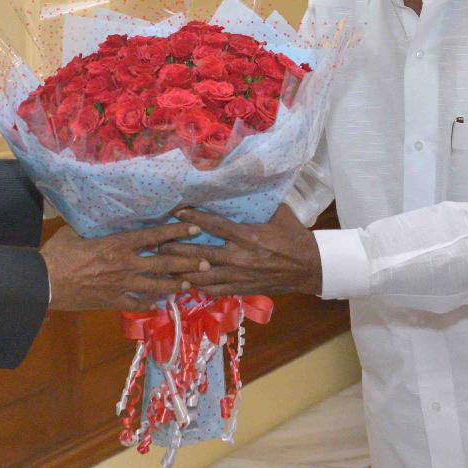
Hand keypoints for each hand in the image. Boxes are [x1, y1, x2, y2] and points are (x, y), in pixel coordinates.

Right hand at [40, 221, 209, 311]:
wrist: (45, 283)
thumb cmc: (58, 253)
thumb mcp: (77, 232)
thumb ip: (96, 227)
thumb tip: (103, 216)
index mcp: (118, 244)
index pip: (154, 236)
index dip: (176, 231)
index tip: (194, 227)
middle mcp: (125, 264)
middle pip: (163, 264)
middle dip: (187, 262)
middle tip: (206, 262)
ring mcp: (121, 285)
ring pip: (156, 286)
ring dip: (175, 284)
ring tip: (189, 284)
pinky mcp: (113, 301)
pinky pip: (137, 303)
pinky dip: (149, 303)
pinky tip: (158, 302)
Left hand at [158, 205, 321, 296]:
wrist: (310, 267)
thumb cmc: (293, 236)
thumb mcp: (279, 212)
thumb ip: (259, 199)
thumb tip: (246, 176)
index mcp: (248, 236)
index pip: (214, 225)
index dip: (193, 217)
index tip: (176, 211)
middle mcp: (240, 258)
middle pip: (200, 254)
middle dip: (176, 249)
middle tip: (157, 244)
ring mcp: (240, 276)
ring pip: (203, 277)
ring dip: (182, 271)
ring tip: (163, 266)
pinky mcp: (242, 289)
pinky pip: (215, 291)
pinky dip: (198, 287)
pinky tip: (185, 283)